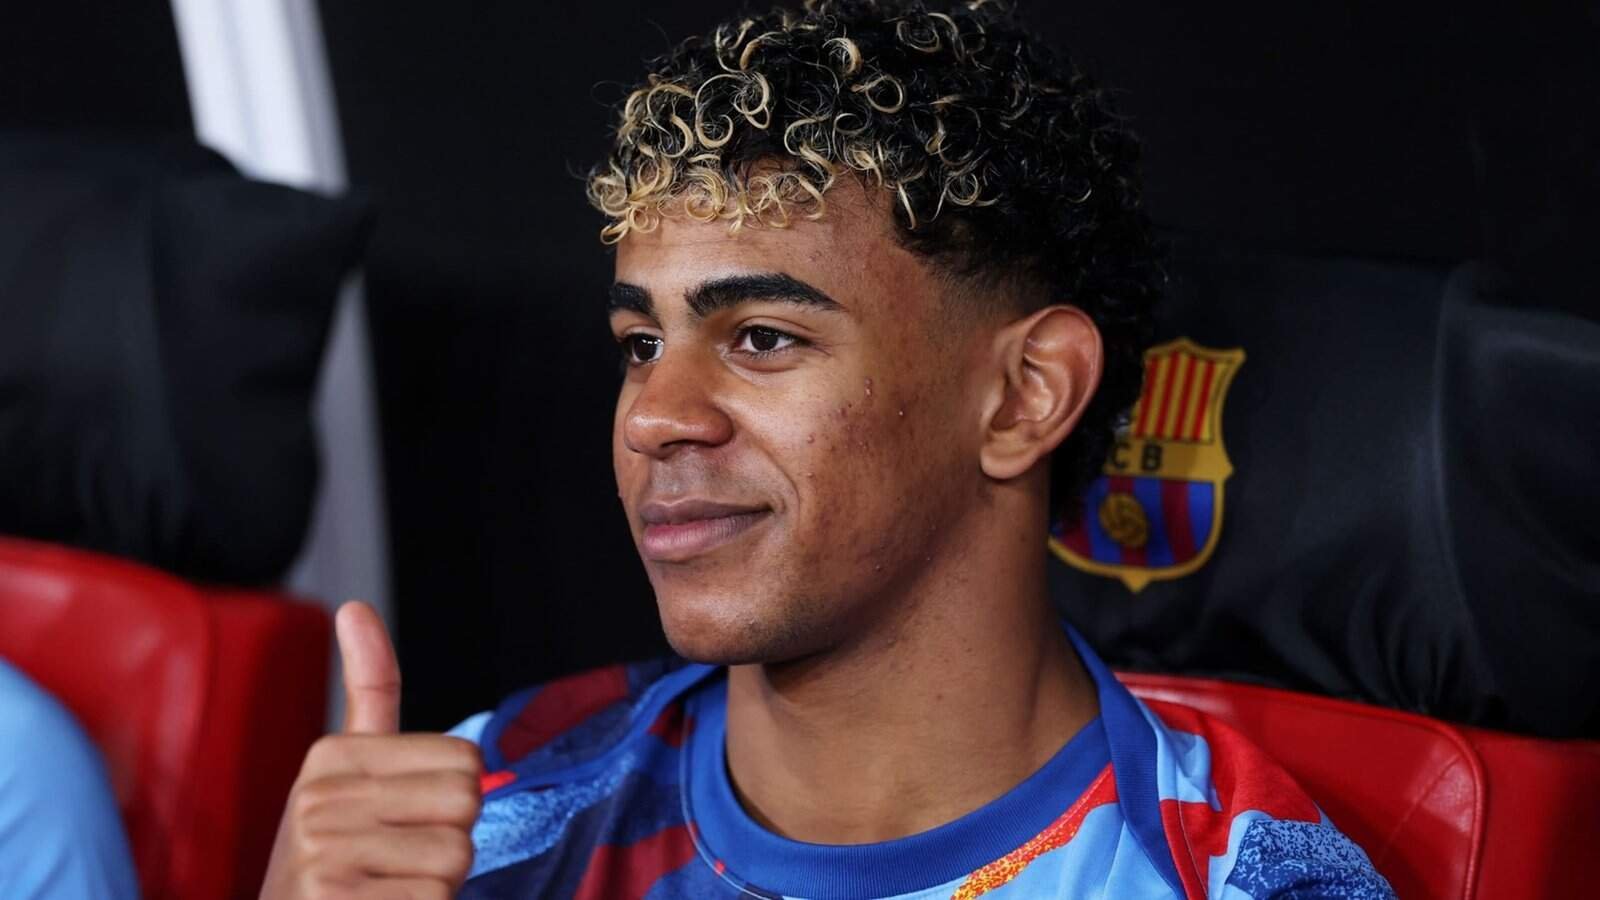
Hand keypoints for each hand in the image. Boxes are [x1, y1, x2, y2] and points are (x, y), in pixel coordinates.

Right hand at [260, 602, 482, 898]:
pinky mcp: (332, 899)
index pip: (467, 760)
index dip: (454, 803)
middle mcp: (318, 796)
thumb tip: (353, 606)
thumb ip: (368, 691)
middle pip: (467, 802)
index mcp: (332, 755)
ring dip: (439, 886)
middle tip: (400, 863)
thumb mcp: (345, 773)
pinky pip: (436, 898)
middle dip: (451, 842)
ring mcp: (322, 852)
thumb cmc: (336, 859)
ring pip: (457, 855)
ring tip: (387, 890)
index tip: (402, 824)